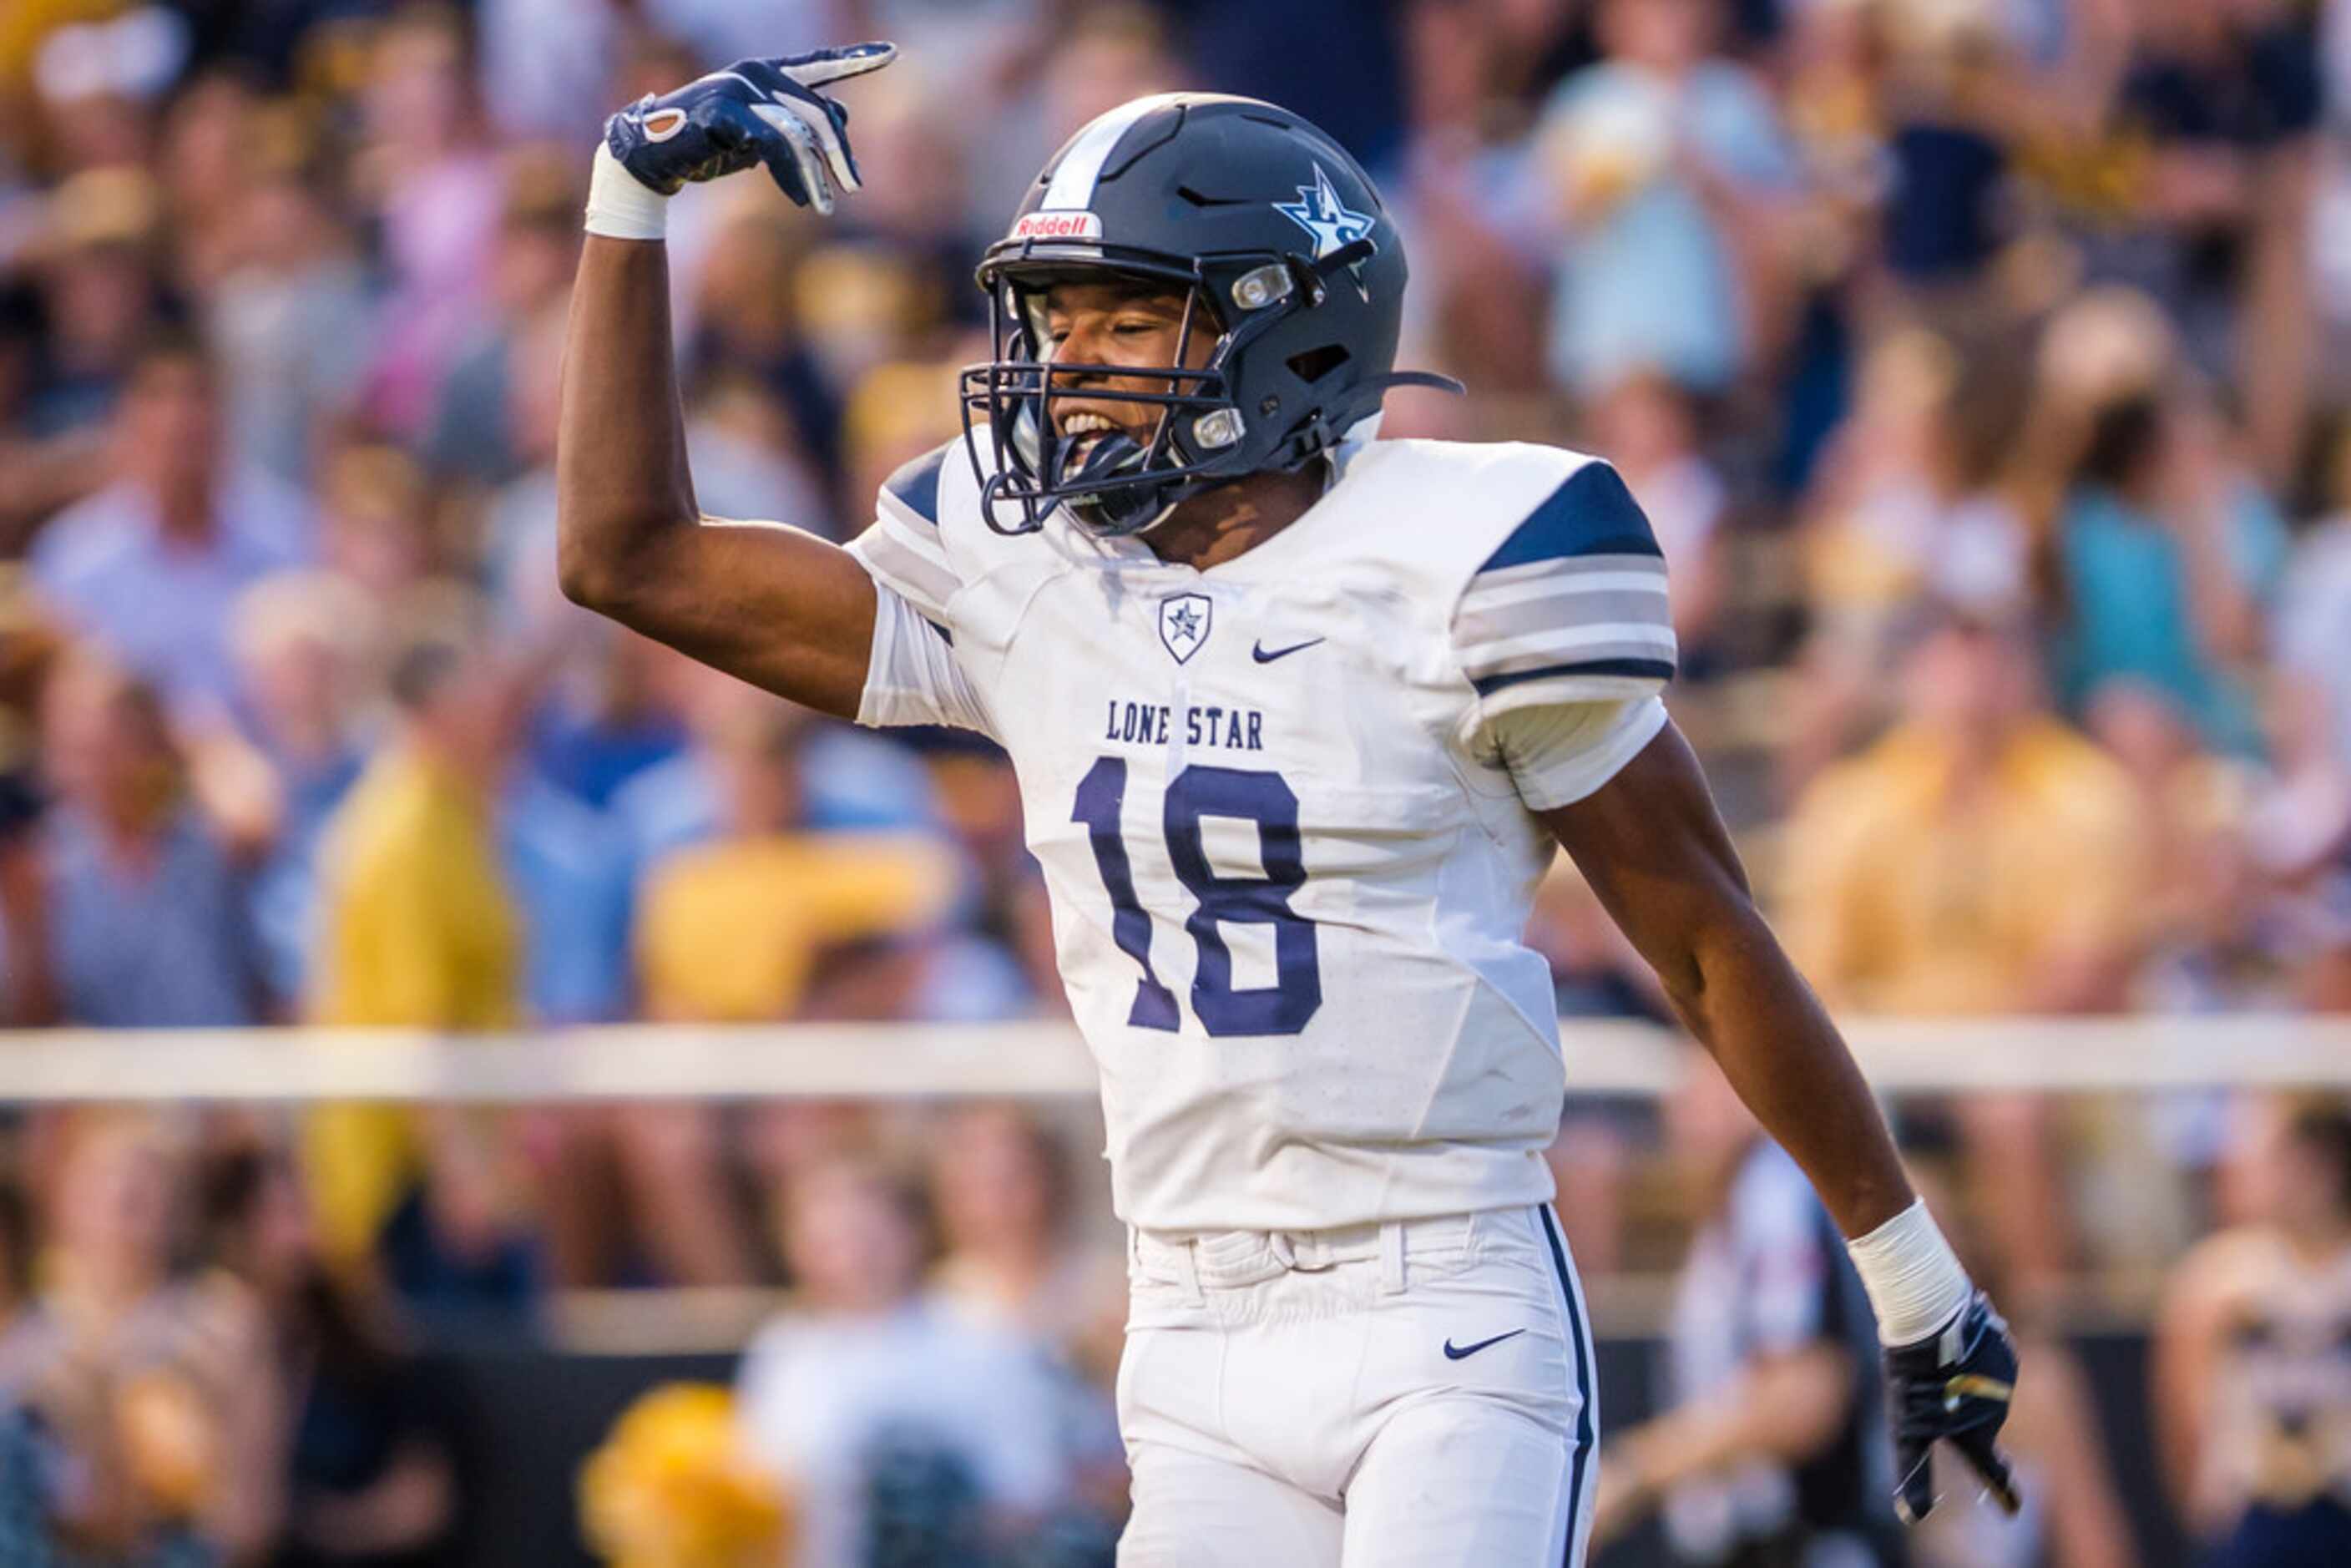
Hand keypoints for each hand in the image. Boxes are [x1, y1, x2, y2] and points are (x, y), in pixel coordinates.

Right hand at [604, 43, 895, 214]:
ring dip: (816, 176)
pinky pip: (774, 146)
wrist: (653, 156)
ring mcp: (739, 89)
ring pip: (800, 134)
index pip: (820, 65)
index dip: (856, 60)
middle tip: (854, 187)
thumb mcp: (762, 135)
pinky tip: (801, 199)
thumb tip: (846, 114)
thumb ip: (799, 122)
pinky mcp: (725, 112)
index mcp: (767, 73)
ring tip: (825, 206)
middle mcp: (757, 73)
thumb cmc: (709, 145)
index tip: (893, 54)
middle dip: (840, 153)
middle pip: (819, 112)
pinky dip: (792, 176)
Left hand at [1884, 1290, 2022, 1523]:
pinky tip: (1948, 1335)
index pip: (1991, 1472)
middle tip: (1926, 1384)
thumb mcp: (1906, 1431)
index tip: (2013, 1511)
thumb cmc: (1913, 1376)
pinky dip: (1964, 1348)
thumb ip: (1914, 1473)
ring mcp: (2005, 1373)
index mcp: (1978, 1432)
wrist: (1929, 1313)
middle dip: (1951, 1405)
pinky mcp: (2002, 1341)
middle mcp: (1999, 1407)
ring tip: (1934, 1356)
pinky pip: (1981, 1350)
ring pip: (1976, 1380)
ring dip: (1957, 1373)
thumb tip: (1914, 1517)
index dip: (2002, 1492)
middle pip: (1973, 1416)